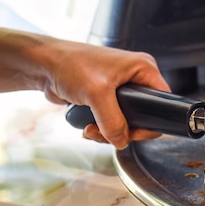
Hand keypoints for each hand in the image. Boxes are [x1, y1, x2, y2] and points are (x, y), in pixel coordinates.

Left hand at [0, 28, 170, 148]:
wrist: (43, 64)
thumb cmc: (71, 64)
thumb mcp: (97, 93)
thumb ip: (113, 121)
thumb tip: (121, 141)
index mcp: (143, 69)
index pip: (162, 99)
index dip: (153, 120)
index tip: (135, 132)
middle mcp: (134, 78)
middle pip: (144, 115)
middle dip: (125, 130)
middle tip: (109, 135)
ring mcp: (120, 88)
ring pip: (126, 121)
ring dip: (109, 132)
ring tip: (92, 131)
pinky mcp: (105, 97)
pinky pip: (111, 120)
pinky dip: (101, 128)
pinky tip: (87, 127)